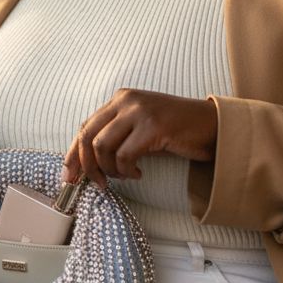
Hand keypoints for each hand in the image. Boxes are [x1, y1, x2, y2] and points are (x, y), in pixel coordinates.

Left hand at [61, 89, 217, 187]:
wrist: (213, 125)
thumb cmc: (177, 131)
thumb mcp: (141, 126)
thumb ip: (117, 135)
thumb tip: (87, 164)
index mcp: (121, 99)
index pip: (85, 126)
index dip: (73, 153)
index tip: (69, 176)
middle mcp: (126, 101)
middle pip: (86, 136)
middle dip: (85, 165)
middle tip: (97, 184)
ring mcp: (139, 112)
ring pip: (101, 147)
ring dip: (109, 170)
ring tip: (125, 176)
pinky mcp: (152, 126)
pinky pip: (124, 156)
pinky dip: (126, 171)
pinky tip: (139, 174)